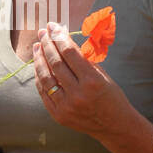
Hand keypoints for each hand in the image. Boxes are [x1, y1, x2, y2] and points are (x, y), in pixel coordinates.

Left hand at [32, 20, 125, 137]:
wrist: (115, 126)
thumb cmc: (111, 96)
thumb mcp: (103, 75)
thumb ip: (83, 59)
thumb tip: (63, 40)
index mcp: (92, 81)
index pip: (70, 53)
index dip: (59, 37)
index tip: (53, 27)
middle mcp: (78, 94)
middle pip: (56, 63)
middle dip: (47, 44)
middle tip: (43, 32)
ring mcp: (66, 106)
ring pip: (46, 77)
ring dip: (39, 59)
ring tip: (37, 46)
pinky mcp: (58, 115)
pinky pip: (44, 92)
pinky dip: (39, 77)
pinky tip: (38, 65)